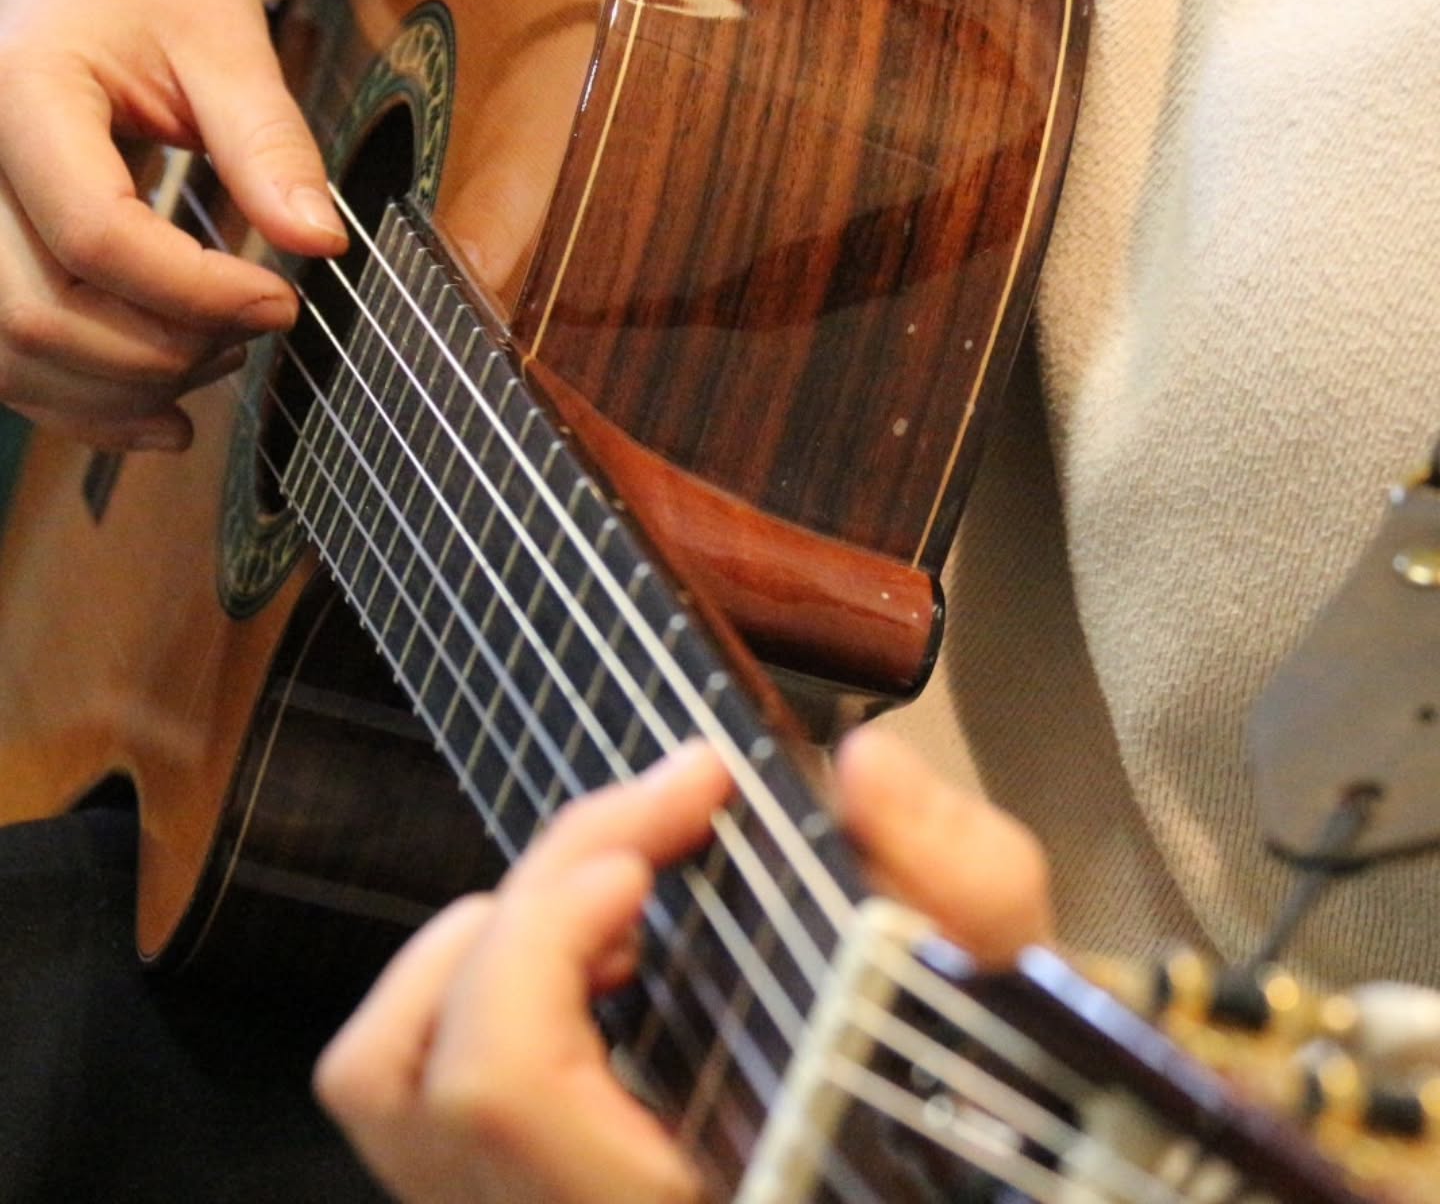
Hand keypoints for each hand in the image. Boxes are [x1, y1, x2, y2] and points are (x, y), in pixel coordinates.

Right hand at [0, 0, 346, 450]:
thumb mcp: (227, 42)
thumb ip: (269, 144)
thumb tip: (320, 244)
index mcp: (20, 91)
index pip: (96, 236)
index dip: (199, 293)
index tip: (284, 301)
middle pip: (39, 315)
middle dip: (167, 352)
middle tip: (263, 324)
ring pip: (12, 356)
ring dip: (129, 388)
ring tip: (224, 357)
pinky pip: (7, 361)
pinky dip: (87, 406)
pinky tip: (167, 419)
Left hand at [315, 729, 1051, 1203]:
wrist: (937, 1168)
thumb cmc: (976, 1120)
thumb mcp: (1010, 1001)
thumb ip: (966, 884)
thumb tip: (865, 768)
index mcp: (689, 1199)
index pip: (503, 1091)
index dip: (548, 933)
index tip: (676, 813)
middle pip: (416, 1071)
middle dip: (539, 895)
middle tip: (651, 836)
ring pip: (386, 1076)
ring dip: (482, 942)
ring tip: (608, 904)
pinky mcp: (511, 1183)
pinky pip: (410, 1077)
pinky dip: (471, 978)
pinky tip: (593, 956)